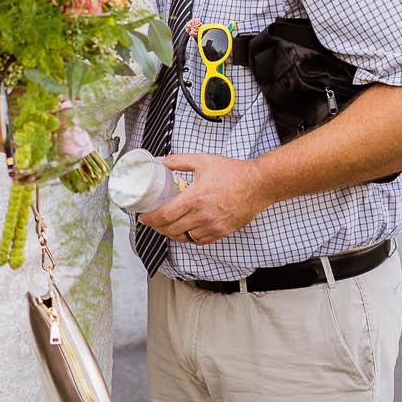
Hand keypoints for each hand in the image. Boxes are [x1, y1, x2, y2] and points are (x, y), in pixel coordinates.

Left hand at [136, 151, 272, 245]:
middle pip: (170, 230)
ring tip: (165, 226)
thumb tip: (162, 161)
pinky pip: (198, 241)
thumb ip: (179, 160)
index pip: (164, 216)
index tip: (143, 217)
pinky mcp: (221, 232)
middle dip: (156, 227)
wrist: (257, 184)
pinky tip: (184, 229)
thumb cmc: (233, 173)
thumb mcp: (202, 161)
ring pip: (183, 238)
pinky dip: (188, 237)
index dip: (150, 219)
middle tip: (151, 221)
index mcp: (195, 199)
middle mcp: (203, 216)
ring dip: (171, 233)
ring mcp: (212, 226)